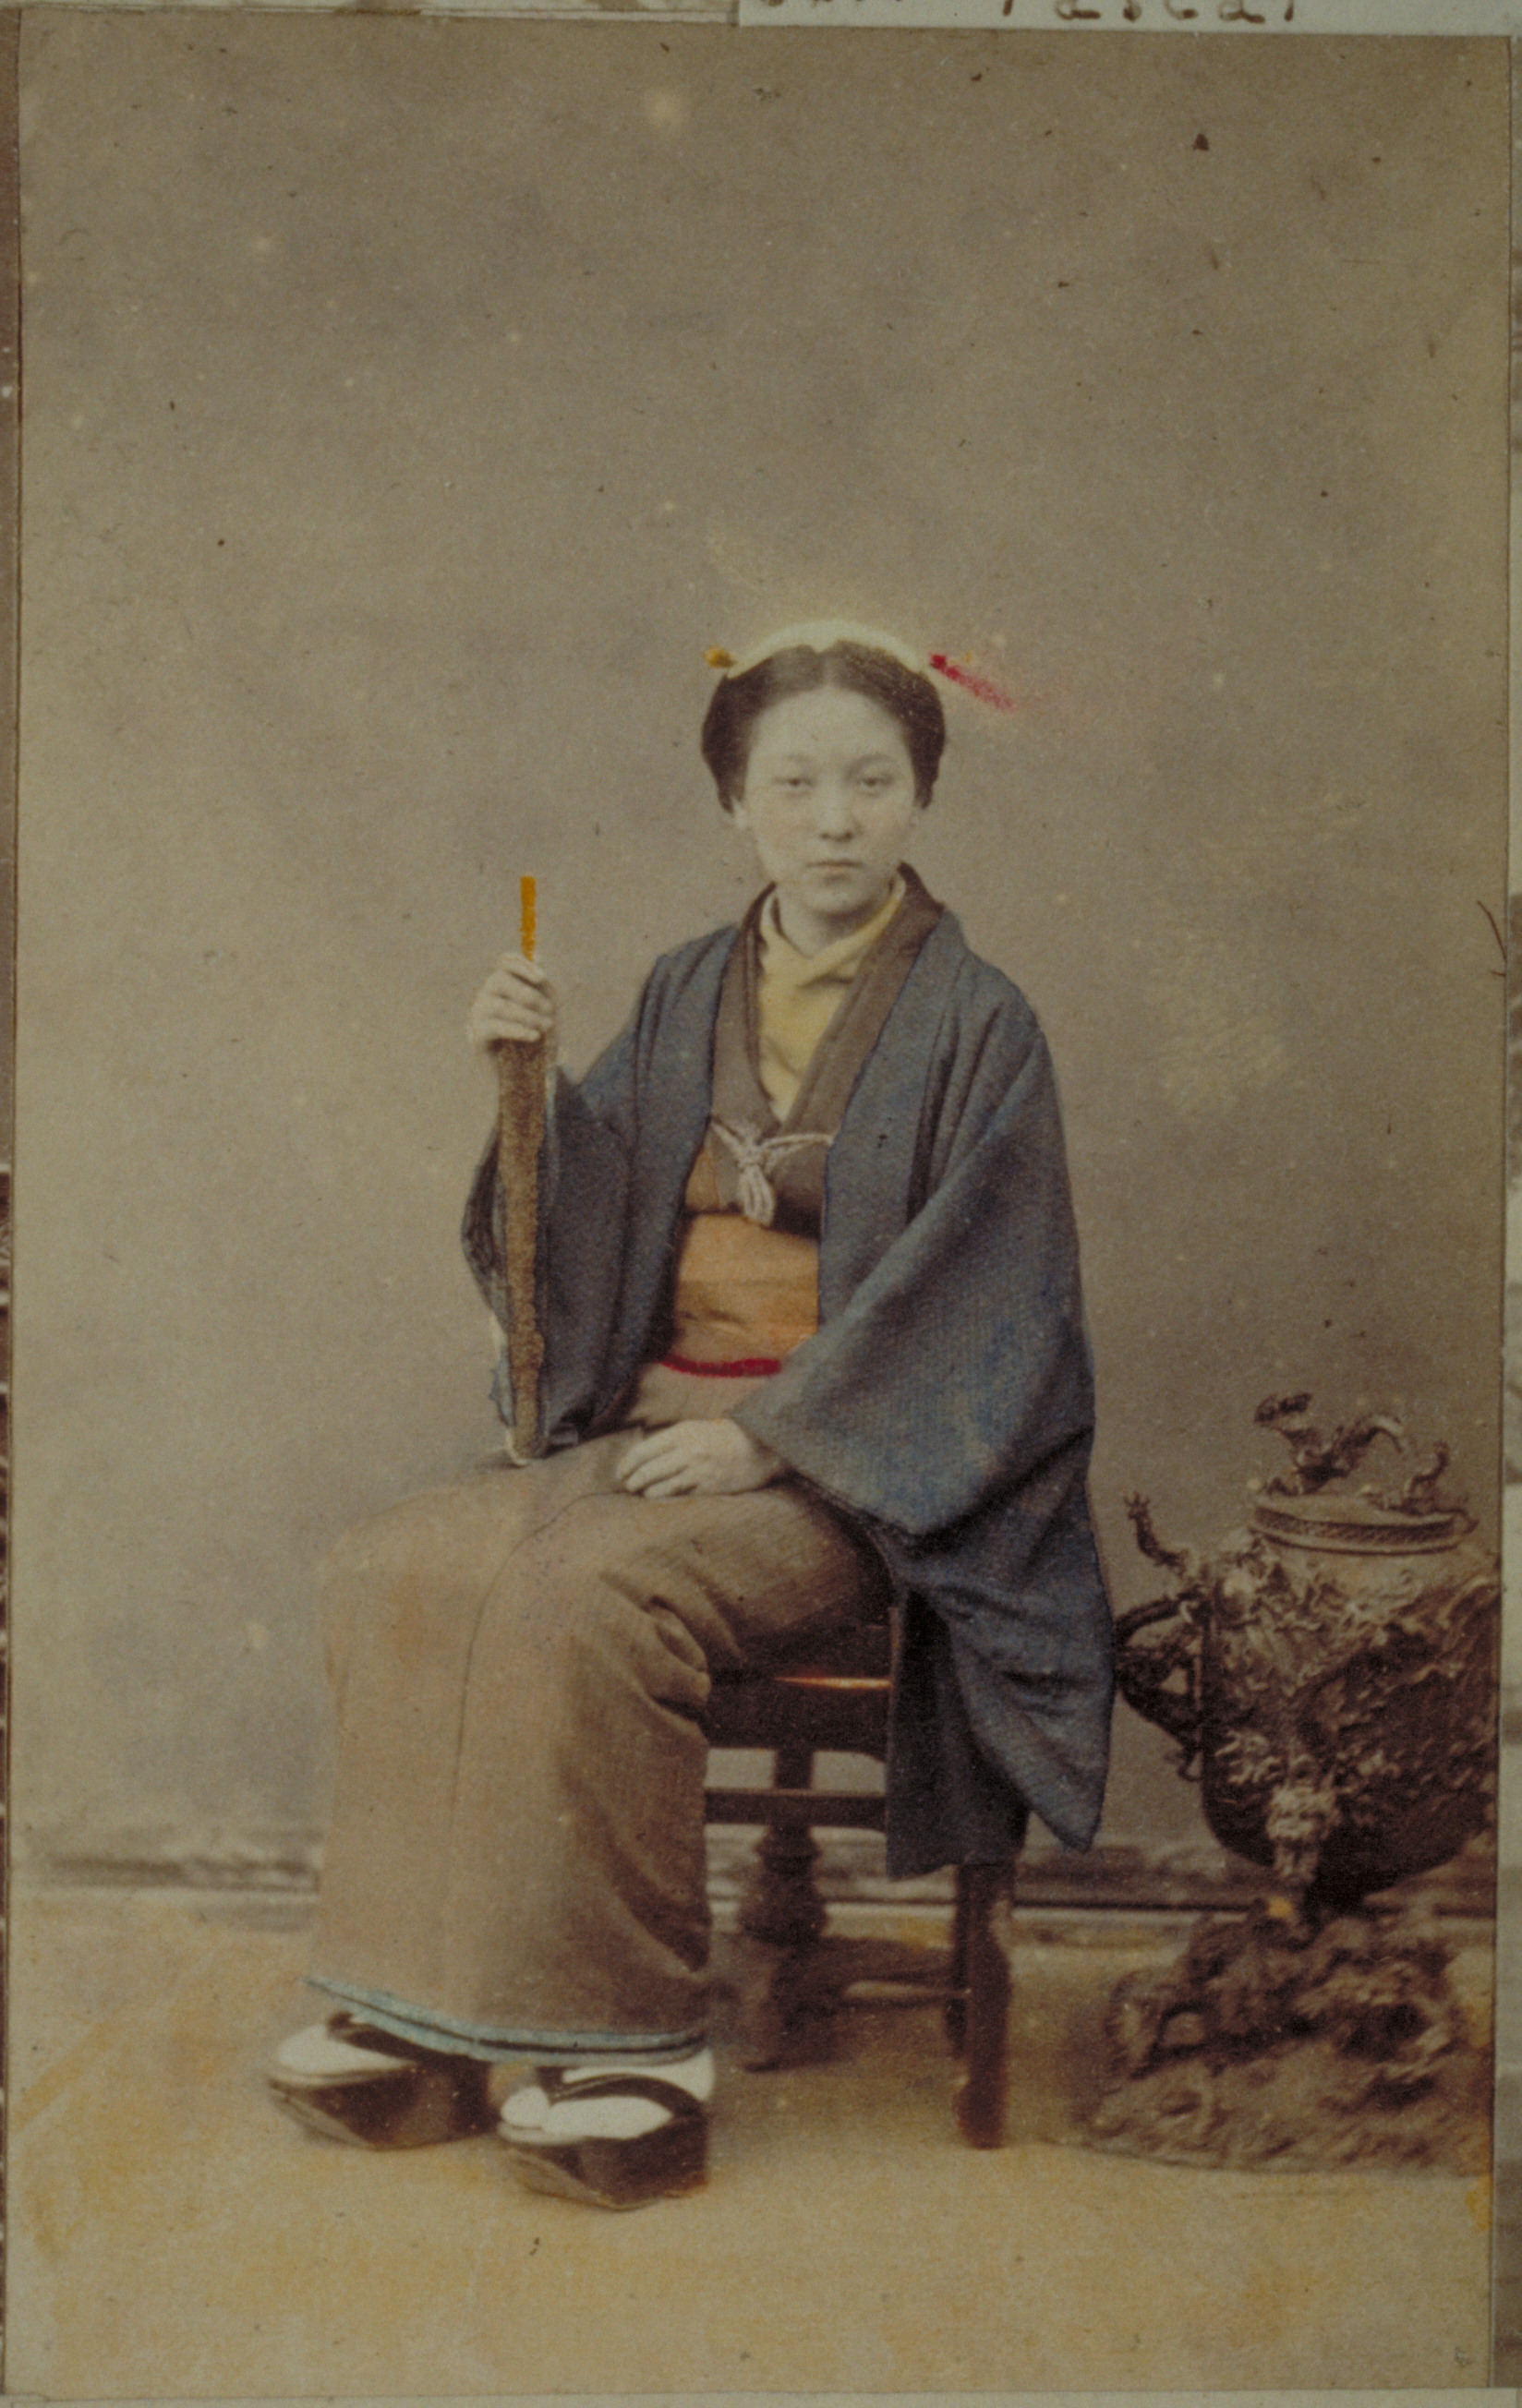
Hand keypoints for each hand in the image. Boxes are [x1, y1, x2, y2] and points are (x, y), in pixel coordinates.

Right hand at [468, 955, 557, 1059]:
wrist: (521, 1071)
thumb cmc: (533, 1033)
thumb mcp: (542, 1007)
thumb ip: (540, 984)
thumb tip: (539, 954)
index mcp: (501, 983)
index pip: (504, 962)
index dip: (522, 965)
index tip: (542, 978)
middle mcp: (485, 994)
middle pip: (498, 980)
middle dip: (528, 994)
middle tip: (550, 1010)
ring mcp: (478, 1014)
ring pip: (499, 1005)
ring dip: (527, 1014)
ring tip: (546, 1026)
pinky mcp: (478, 1035)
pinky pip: (496, 1027)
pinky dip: (518, 1030)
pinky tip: (534, 1036)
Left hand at [617, 1418, 784, 1500]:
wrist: (760, 1448)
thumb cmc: (726, 1436)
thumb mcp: (697, 1428)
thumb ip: (672, 1439)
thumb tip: (645, 1454)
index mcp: (682, 1433)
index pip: (643, 1450)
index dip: (626, 1463)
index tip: (620, 1472)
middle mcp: (687, 1451)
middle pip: (647, 1470)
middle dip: (632, 1481)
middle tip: (628, 1485)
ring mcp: (697, 1471)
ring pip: (659, 1486)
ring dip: (645, 1492)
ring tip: (641, 1493)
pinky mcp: (708, 1488)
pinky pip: (678, 1496)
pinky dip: (663, 1498)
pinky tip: (658, 1499)